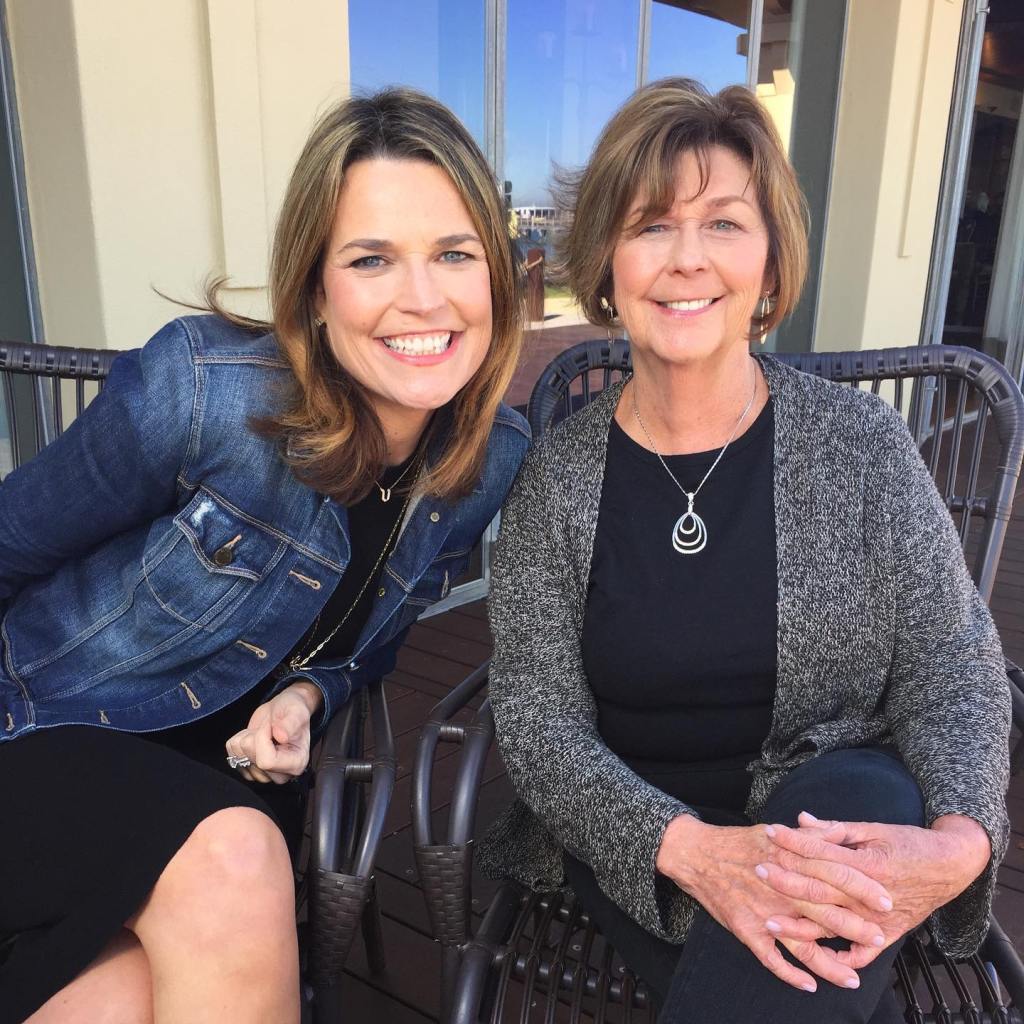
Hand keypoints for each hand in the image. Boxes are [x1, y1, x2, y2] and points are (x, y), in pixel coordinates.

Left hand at [225, 682, 321, 783]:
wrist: (283, 711)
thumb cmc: (293, 711)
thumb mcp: (297, 710)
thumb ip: (292, 723)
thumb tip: (282, 737)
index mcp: (296, 763)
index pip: (266, 762)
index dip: (262, 739)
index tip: (271, 726)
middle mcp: (279, 774)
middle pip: (251, 759)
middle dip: (255, 736)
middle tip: (269, 727)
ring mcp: (262, 774)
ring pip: (238, 756)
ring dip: (247, 737)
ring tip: (263, 731)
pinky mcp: (247, 768)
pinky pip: (231, 753)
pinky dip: (239, 739)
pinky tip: (254, 736)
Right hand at [657, 815, 889, 992]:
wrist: (696, 854)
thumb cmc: (739, 843)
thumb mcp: (775, 832)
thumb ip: (809, 836)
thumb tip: (838, 834)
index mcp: (790, 861)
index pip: (834, 875)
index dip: (862, 889)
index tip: (887, 900)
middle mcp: (780, 889)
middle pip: (825, 912)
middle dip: (855, 928)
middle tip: (879, 938)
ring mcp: (763, 912)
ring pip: (802, 944)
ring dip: (829, 964)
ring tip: (852, 978)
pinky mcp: (746, 929)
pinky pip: (771, 958)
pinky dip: (790, 974)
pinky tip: (808, 985)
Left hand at [760, 812, 991, 968]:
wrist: (951, 865)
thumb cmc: (909, 842)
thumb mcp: (874, 828)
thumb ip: (836, 828)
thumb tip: (801, 820)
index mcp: (869, 864)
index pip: (822, 853)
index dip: (794, 842)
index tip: (769, 832)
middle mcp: (872, 895)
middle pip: (821, 890)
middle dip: (786, 880)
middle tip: (758, 869)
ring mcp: (880, 919)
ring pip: (833, 926)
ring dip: (800, 926)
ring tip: (770, 922)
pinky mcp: (889, 934)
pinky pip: (862, 954)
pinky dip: (840, 958)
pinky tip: (815, 956)